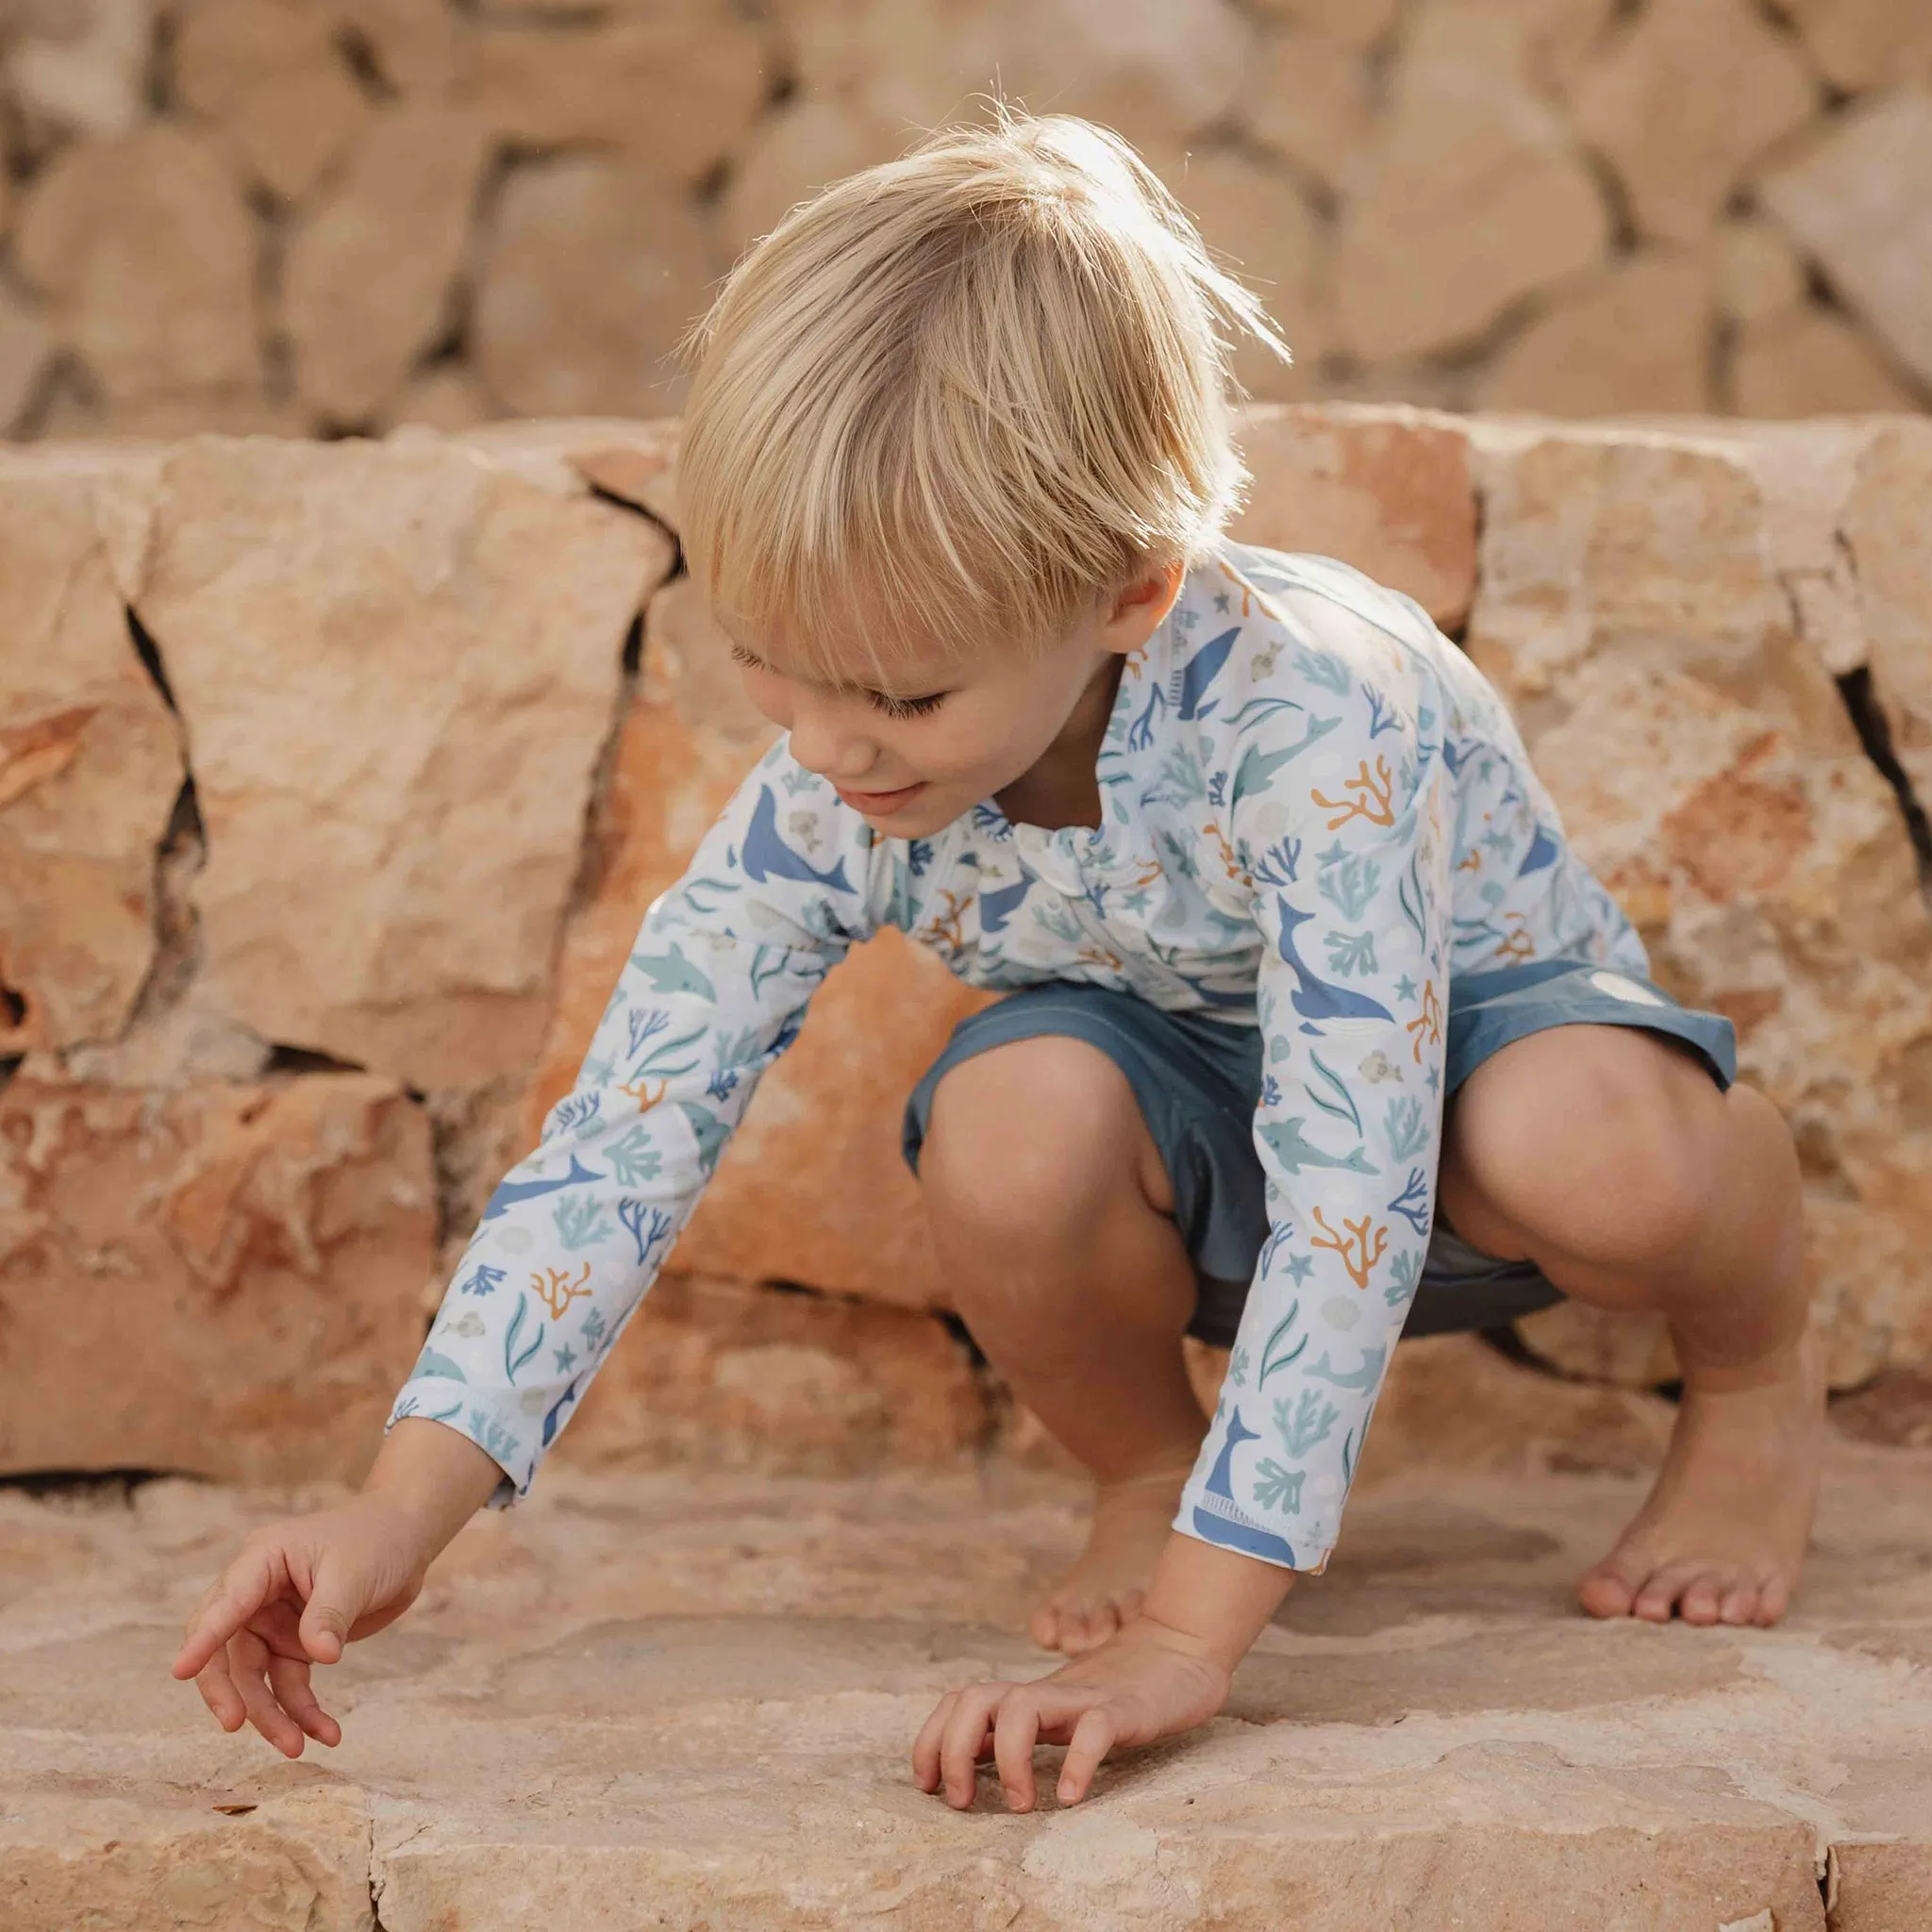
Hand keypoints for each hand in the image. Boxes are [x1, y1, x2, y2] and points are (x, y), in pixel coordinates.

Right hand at [170, 1492, 435, 1756]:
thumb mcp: (354, 1573)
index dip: (202, 1638)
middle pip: (226, 1650)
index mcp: (262, 1561)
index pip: (224, 1603)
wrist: (407, 1537)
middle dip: (229, 1690)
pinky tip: (326, 1733)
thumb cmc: (376, 1539)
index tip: (181, 1671)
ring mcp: (274, 1621)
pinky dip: (302, 1711)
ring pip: (256, 1678)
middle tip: (235, 1724)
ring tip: (297, 1747)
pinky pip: (288, 1684)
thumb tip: (320, 1657)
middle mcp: (258, 1594)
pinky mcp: (295, 1643)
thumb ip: (329, 1615)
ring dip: (272, 1714)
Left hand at [911, 1612, 1231, 1811]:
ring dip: (1009, 1760)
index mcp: (1029, 1695)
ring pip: (1022, 1708)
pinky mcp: (1125, 1708)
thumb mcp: (1060, 1711)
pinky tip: (1071, 1797)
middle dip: (953, 1750)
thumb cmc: (1120, 1689)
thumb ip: (1021, 1730)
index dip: (931, 1740)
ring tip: (1021, 1805)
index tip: (928, 1786)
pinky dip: (1076, 1764)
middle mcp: (1047, 1691)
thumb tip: (970, 1763)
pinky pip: (1094, 1730)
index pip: (960, 1703)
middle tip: (962, 1802)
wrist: (1182, 1648)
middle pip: (975, 1699)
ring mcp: (1084, 1696)